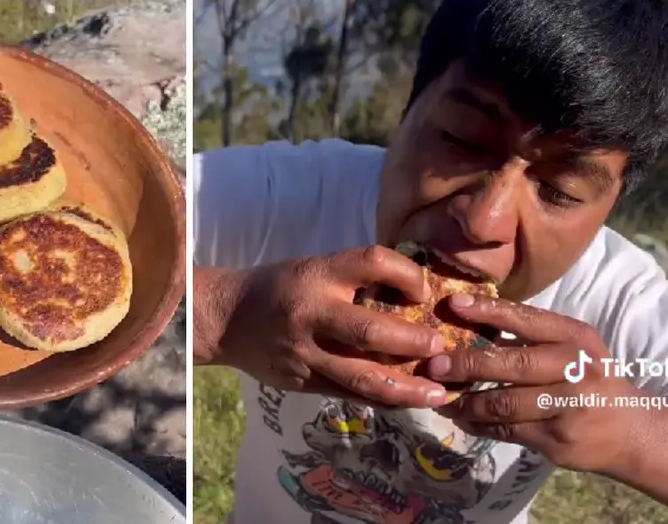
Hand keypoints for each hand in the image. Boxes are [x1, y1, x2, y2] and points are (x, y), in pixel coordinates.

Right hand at [215, 246, 449, 407]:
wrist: (226, 318)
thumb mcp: (313, 268)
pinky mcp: (303, 380)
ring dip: (406, 388)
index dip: (407, 274)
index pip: (372, 262)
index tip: (425, 290)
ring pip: (362, 375)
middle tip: (441, 347)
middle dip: (412, 342)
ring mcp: (306, 352)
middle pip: (370, 330)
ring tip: (438, 395)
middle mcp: (311, 312)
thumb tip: (413, 291)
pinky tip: (407, 404)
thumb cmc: (279, 287)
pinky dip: (381, 401)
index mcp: (317, 274)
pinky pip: (348, 394)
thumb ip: (353, 279)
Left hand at [429, 293, 646, 472]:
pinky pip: (506, 430)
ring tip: (443, 397)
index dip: (488, 311)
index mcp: (575, 338)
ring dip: (465, 402)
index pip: (527, 318)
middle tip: (434, 365)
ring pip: (502, 403)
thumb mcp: (573, 348)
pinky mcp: (557, 439)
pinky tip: (462, 419)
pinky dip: (478, 424)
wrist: (631, 431)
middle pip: (510, 364)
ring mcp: (568, 406)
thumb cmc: (589, 378)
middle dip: (466, 363)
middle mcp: (575, 369)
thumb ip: (530, 336)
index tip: (453, 304)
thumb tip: (466, 323)